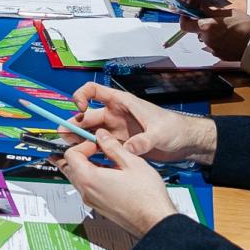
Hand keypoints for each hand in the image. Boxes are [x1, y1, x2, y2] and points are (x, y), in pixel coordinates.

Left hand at [58, 132, 178, 238]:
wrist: (155, 221)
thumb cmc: (147, 197)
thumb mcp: (131, 163)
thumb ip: (112, 146)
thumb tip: (102, 136)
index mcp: (89, 179)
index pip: (70, 155)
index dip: (83, 144)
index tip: (97, 142)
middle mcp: (86, 192)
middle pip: (69, 167)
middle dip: (80, 153)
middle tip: (94, 146)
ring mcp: (92, 201)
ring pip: (78, 178)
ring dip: (86, 165)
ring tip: (106, 159)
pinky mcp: (99, 207)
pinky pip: (88, 188)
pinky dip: (93, 177)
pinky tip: (111, 173)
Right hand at [69, 81, 216, 163]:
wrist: (185, 142)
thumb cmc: (175, 127)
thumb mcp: (159, 133)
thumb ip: (144, 141)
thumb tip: (130, 148)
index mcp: (122, 103)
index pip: (95, 91)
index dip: (82, 96)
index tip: (78, 108)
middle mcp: (116, 115)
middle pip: (88, 115)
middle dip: (75, 123)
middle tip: (64, 135)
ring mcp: (117, 130)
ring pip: (92, 132)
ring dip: (79, 138)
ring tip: (68, 147)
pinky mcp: (120, 144)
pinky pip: (101, 146)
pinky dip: (92, 151)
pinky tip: (85, 158)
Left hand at [188, 12, 249, 60]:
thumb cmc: (246, 26)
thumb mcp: (228, 12)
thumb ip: (211, 12)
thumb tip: (200, 7)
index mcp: (207, 26)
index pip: (185, 24)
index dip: (185, 18)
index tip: (189, 14)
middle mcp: (206, 39)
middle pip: (197, 31)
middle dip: (202, 25)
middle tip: (214, 21)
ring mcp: (212, 49)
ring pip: (206, 39)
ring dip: (211, 34)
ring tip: (226, 30)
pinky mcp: (219, 55)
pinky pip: (214, 46)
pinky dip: (218, 42)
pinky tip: (229, 38)